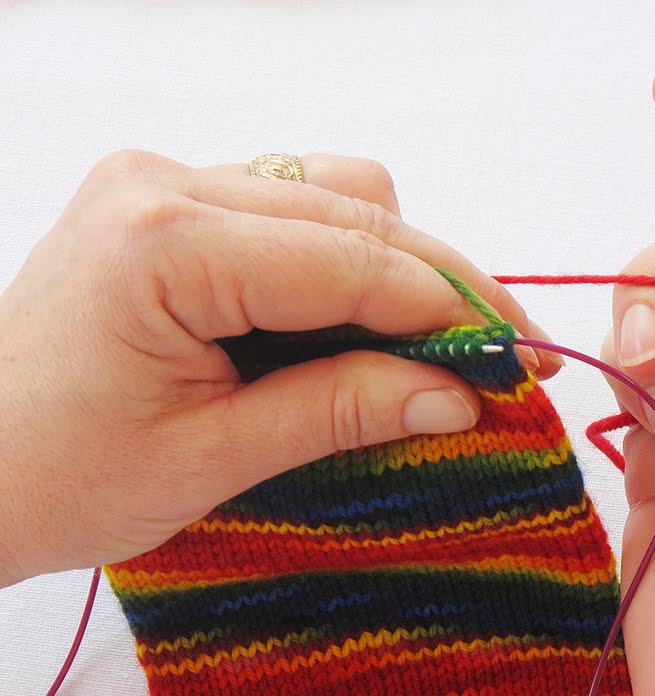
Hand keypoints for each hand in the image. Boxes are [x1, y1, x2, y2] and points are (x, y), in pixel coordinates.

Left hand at [0, 151, 557, 585]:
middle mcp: (167, 181)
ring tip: (429, 345)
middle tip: (498, 356)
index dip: (450, 309)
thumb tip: (458, 397)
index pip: (352, 259)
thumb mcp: (211, 458)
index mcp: (164, 241)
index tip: (519, 357)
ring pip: (335, 193)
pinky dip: (346, 259)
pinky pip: (294, 205)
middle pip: (357, 210)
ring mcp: (166, 180)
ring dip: (396, 265)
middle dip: (439, 286)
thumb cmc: (56, 477)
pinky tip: (360, 318)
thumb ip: (341, 409)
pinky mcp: (171, 199)